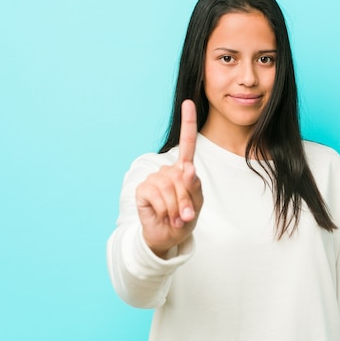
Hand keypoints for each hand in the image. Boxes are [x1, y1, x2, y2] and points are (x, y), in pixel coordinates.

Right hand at [135, 100, 202, 256]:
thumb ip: (194, 187)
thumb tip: (187, 168)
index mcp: (184, 170)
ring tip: (176, 218)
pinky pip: (157, 195)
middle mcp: (168, 170)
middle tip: (186, 216)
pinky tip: (163, 216)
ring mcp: (154, 178)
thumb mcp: (196, 205)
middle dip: (187, 200)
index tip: (188, 102)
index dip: (188, 122)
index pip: (187, 143)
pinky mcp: (143, 189)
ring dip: (176, 208)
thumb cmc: (184, 220)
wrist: (166, 238)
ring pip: (170, 187)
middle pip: (182, 177)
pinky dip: (164, 210)